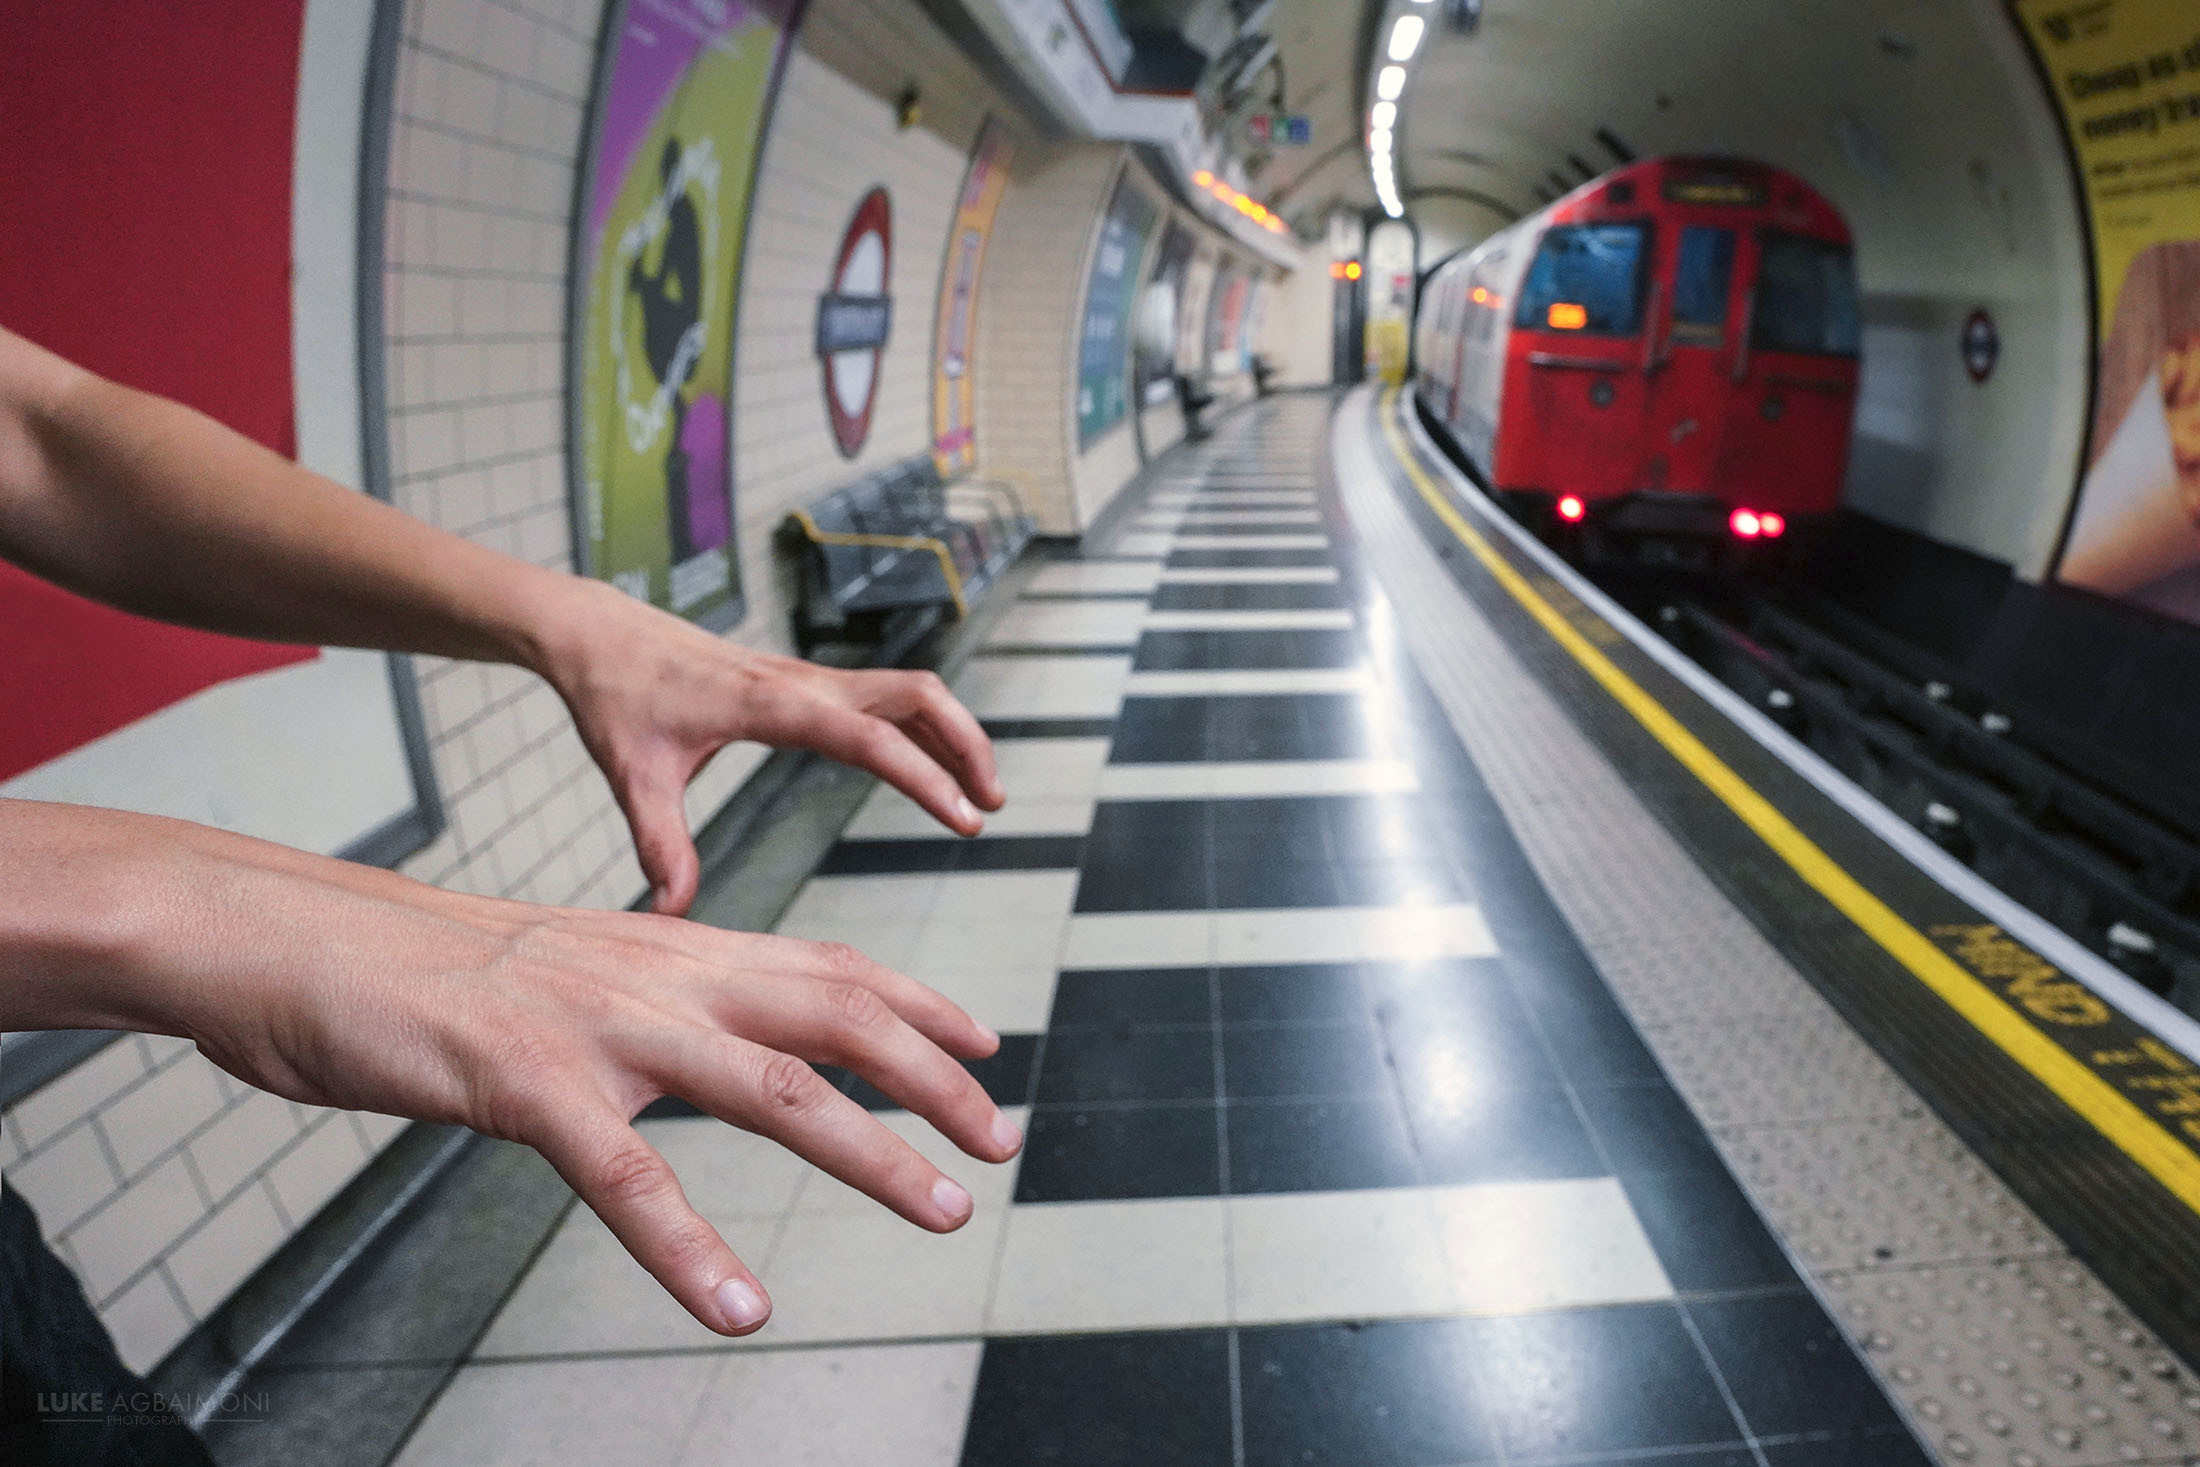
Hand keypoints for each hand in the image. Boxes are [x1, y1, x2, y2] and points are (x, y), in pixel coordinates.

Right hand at [5, 800, 1020, 1337]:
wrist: (293, 939)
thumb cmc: (421, 970)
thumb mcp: (561, 972)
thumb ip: (640, 1004)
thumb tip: (696, 1047)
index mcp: (662, 948)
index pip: (821, 964)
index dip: (913, 1004)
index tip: (985, 1043)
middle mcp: (653, 974)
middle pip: (830, 1014)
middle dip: (932, 1076)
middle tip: (1004, 1136)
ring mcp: (596, 1026)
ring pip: (767, 1090)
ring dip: (868, 1154)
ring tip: (944, 1209)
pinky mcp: (524, 1085)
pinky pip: (625, 1180)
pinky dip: (690, 1249)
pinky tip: (740, 1307)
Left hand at [537, 581, 1004, 915]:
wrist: (601, 633)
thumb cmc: (616, 698)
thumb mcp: (632, 776)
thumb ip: (659, 845)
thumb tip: (670, 914)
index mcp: (771, 703)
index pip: (872, 738)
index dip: (926, 779)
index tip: (966, 820)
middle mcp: (804, 682)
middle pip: (918, 696)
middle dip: (966, 744)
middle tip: (992, 805)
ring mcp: (810, 678)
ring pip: (910, 692)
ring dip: (953, 734)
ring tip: (981, 795)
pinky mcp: (806, 684)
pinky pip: (884, 699)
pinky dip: (923, 730)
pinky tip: (932, 770)